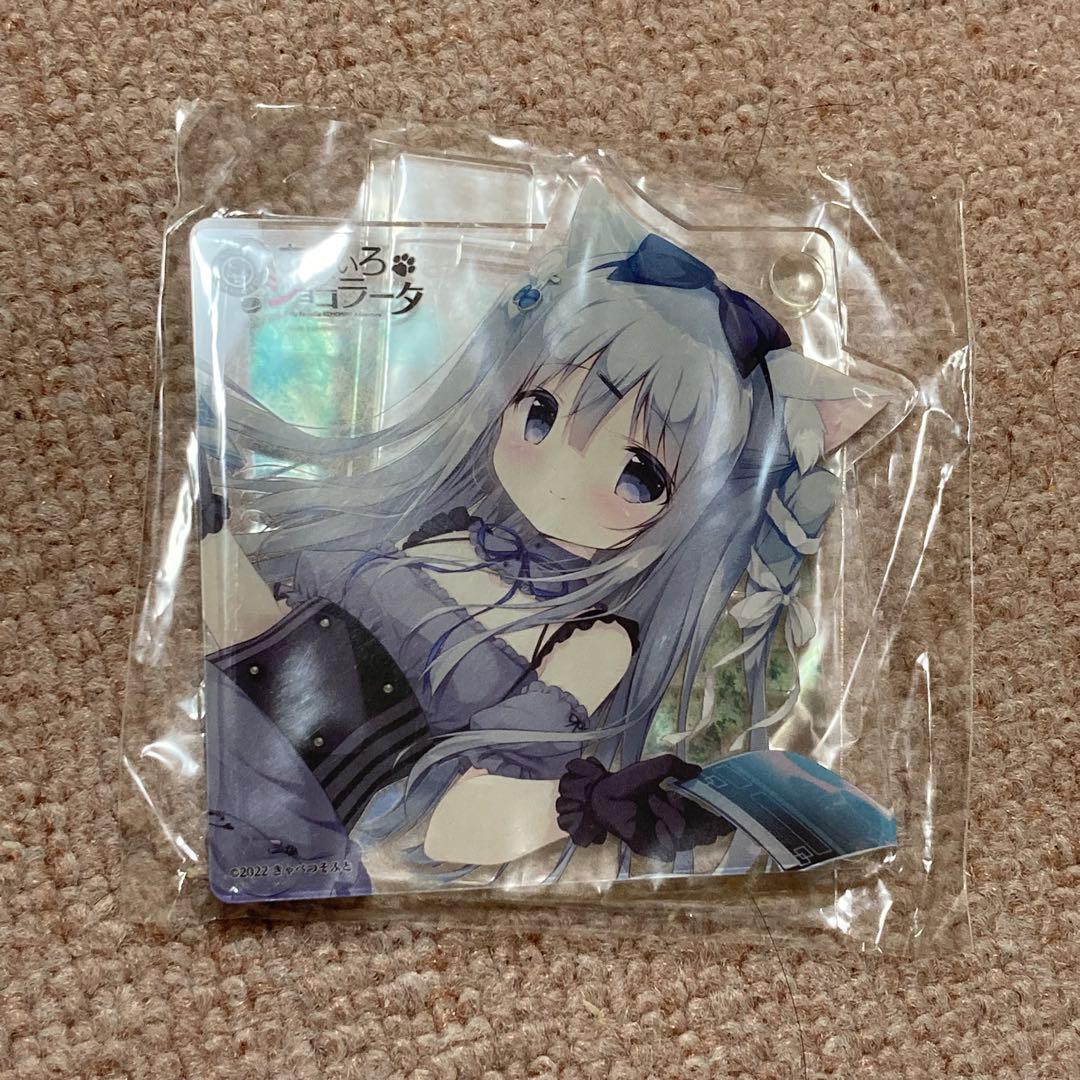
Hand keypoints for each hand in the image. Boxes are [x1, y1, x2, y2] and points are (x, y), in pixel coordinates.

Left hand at [556, 755, 732, 859]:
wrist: (604, 794)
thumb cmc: (628, 780)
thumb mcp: (657, 767)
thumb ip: (679, 768)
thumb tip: (700, 772)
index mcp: (678, 806)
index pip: (705, 817)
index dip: (718, 818)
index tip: (727, 814)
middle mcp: (674, 823)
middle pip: (703, 833)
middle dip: (701, 819)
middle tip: (687, 803)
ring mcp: (664, 837)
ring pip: (685, 836)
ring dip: (672, 816)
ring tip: (654, 801)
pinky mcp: (652, 848)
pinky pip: (671, 849)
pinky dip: (665, 831)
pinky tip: (654, 820)